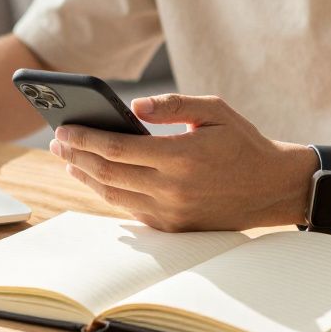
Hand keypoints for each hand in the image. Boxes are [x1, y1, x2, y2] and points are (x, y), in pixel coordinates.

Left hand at [50, 94, 318, 231]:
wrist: (273, 188)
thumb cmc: (243, 143)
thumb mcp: (215, 110)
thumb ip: (173, 104)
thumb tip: (132, 108)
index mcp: (182, 157)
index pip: (118, 149)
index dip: (85, 138)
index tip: (63, 128)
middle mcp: (173, 189)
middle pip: (108, 173)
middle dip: (77, 156)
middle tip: (57, 141)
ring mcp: (172, 212)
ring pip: (114, 195)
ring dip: (86, 176)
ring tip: (69, 159)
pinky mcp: (174, 227)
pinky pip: (131, 209)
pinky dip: (108, 193)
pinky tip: (96, 177)